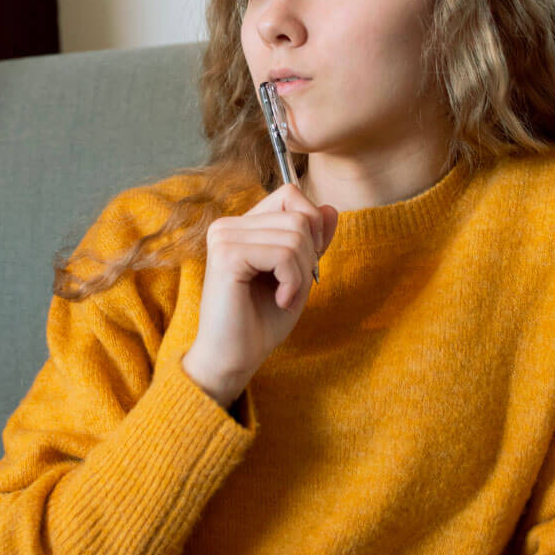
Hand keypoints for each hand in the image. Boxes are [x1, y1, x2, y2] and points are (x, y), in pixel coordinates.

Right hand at [182, 183, 338, 406]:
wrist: (234, 359)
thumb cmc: (261, 321)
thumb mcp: (297, 275)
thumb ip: (312, 241)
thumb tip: (330, 208)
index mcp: (241, 225)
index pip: (290, 195)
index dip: (312, 227)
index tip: (305, 265)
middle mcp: (228, 225)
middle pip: (298, 216)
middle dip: (309, 256)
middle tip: (293, 288)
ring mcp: (224, 237)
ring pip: (295, 235)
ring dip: (301, 274)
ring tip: (285, 297)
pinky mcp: (226, 255)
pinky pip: (282, 253)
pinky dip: (292, 281)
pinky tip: (280, 300)